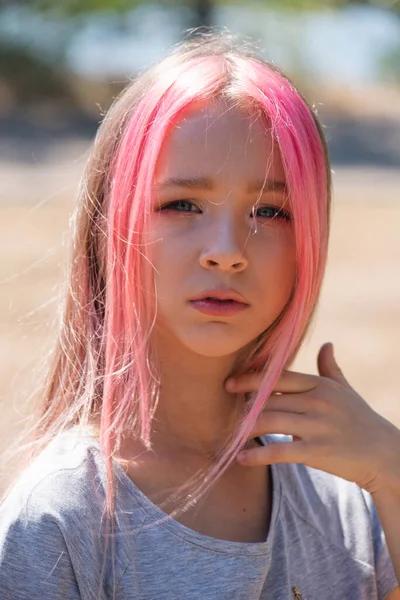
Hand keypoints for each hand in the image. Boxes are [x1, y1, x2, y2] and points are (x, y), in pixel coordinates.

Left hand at [225, 343, 399, 495]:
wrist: (384, 454)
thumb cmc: (361, 420)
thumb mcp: (345, 390)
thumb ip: (330, 368)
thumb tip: (326, 344)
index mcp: (320, 385)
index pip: (278, 377)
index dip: (251, 379)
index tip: (230, 383)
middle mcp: (318, 401)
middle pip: (269, 400)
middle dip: (245, 407)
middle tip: (227, 414)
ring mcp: (318, 426)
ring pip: (270, 421)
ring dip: (246, 429)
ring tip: (232, 435)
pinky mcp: (318, 451)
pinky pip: (279, 451)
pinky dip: (257, 455)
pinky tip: (241, 458)